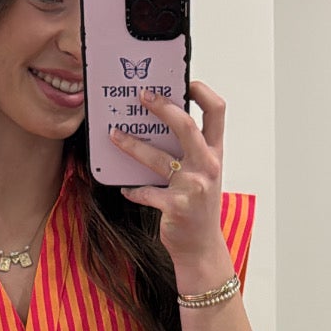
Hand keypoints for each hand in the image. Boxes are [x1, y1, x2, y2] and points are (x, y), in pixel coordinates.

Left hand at [113, 77, 232, 286]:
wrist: (201, 248)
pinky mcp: (175, 206)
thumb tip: (161, 122)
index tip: (183, 83)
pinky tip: (125, 188)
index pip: (216, 111)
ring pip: (157, 158)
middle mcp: (208, 166)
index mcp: (215, 153)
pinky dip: (133, 189)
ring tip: (113, 135)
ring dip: (131, 144)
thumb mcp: (203, 175)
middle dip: (162, 106)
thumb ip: (191, 151)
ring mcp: (192, 186)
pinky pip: (146, 191)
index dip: (201, 92)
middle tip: (141, 96)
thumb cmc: (199, 207)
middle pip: (185, 126)